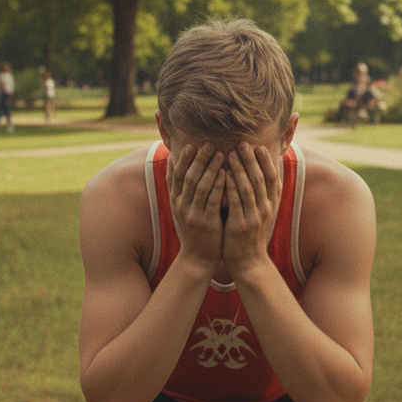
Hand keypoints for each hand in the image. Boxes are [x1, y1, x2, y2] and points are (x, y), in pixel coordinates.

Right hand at [166, 143, 225, 270]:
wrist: (198, 257)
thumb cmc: (196, 228)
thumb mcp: (186, 208)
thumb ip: (185, 190)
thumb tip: (182, 168)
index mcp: (176, 201)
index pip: (176, 176)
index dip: (183, 160)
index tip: (190, 144)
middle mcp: (181, 206)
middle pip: (188, 177)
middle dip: (198, 159)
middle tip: (208, 143)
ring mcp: (193, 214)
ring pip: (200, 186)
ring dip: (209, 168)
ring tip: (219, 153)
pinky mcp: (206, 222)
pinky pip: (212, 200)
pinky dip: (218, 186)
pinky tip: (225, 174)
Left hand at [222, 142, 281, 276]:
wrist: (249, 262)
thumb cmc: (251, 233)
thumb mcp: (261, 212)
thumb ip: (261, 194)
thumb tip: (260, 172)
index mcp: (271, 203)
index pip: (273, 177)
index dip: (267, 161)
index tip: (260, 146)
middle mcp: (266, 208)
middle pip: (260, 178)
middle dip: (252, 159)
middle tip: (243, 143)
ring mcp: (254, 216)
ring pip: (248, 187)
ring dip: (240, 169)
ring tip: (230, 153)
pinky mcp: (241, 224)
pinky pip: (236, 201)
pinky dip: (230, 186)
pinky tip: (223, 174)